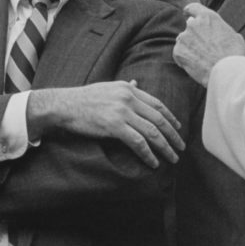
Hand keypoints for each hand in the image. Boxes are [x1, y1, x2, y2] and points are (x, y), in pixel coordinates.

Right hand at [28, 81, 183, 167]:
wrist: (63, 105)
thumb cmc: (83, 99)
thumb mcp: (107, 88)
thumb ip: (124, 88)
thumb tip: (136, 83)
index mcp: (128, 88)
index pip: (157, 103)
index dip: (171, 117)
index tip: (178, 128)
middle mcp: (128, 98)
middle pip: (158, 118)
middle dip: (173, 135)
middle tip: (181, 147)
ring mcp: (122, 111)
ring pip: (152, 132)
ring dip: (165, 147)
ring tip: (172, 158)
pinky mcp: (114, 125)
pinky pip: (138, 142)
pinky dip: (148, 154)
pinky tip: (153, 162)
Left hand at [174, 3, 244, 84]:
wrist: (228, 73)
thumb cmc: (236, 56)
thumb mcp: (233, 36)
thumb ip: (219, 29)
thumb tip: (216, 32)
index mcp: (208, 17)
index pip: (192, 7)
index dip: (189, 12)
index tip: (187, 15)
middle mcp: (193, 24)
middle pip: (189, 26)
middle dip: (194, 34)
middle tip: (203, 46)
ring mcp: (184, 37)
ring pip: (183, 40)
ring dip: (189, 46)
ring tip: (202, 59)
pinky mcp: (178, 51)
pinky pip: (178, 53)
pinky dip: (184, 58)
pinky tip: (196, 66)